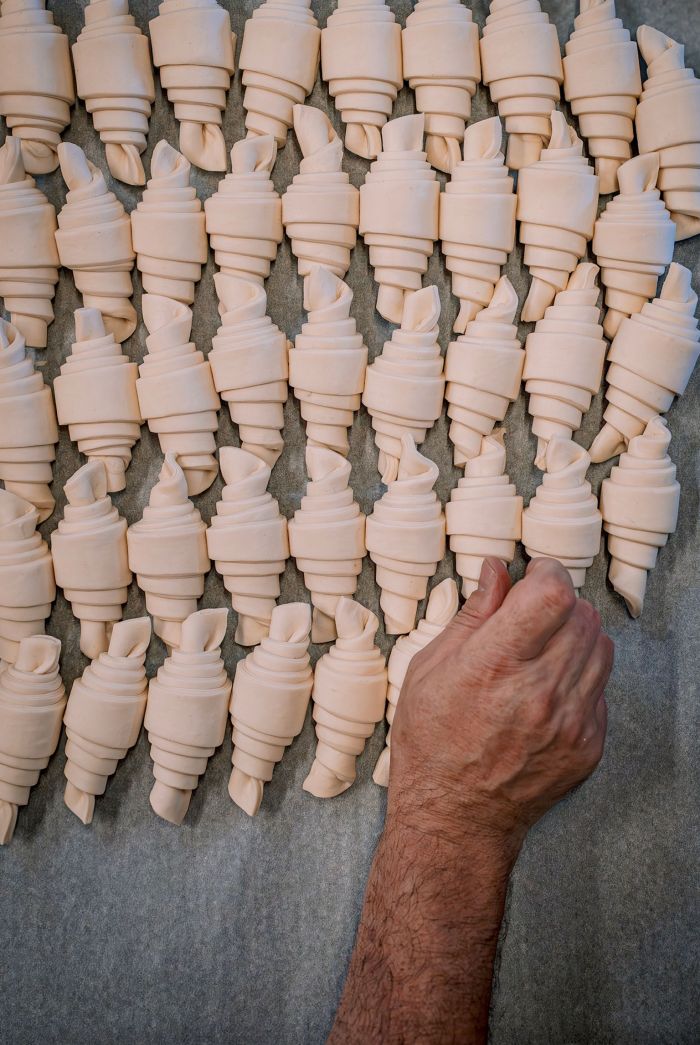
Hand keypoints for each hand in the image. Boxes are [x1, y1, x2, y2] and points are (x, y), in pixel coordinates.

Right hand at [389, 557, 612, 850]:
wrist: (455, 818)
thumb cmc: (431, 744)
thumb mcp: (430, 668)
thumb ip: (472, 615)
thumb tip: (497, 570)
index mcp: (493, 666)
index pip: (552, 594)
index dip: (545, 573)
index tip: (532, 576)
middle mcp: (538, 692)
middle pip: (581, 614)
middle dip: (558, 601)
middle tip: (531, 614)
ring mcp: (569, 721)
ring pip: (600, 645)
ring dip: (574, 634)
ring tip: (540, 650)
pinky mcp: (587, 745)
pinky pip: (601, 687)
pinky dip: (579, 676)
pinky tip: (546, 689)